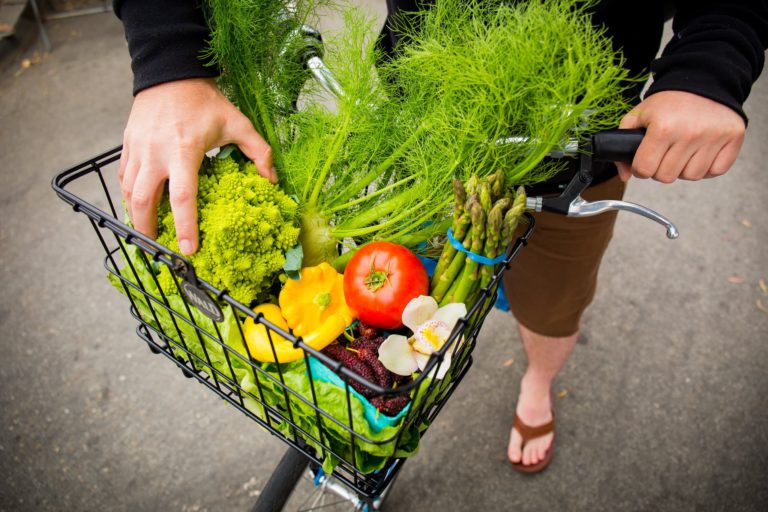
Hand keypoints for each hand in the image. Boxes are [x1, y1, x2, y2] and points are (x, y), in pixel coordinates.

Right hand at [118, 78, 276, 254]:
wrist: (170, 71)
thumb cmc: (205, 100)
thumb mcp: (237, 122)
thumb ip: (258, 150)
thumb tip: (271, 180)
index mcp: (184, 150)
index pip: (182, 197)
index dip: (185, 226)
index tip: (188, 248)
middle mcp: (156, 153)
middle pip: (144, 201)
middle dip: (149, 228)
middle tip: (160, 247)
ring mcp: (138, 149)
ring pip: (129, 191)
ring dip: (136, 215)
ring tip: (148, 232)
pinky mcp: (127, 145)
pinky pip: (123, 177)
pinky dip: (128, 195)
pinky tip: (138, 206)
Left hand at [616, 91, 745, 183]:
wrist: (703, 80)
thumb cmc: (669, 102)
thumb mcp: (639, 115)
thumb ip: (623, 144)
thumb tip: (625, 175)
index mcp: (663, 128)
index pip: (645, 169)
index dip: (641, 167)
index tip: (645, 159)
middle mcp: (690, 133)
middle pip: (666, 177)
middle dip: (661, 168)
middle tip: (664, 152)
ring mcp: (714, 137)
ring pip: (691, 176)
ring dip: (684, 168)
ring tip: (683, 150)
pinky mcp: (732, 138)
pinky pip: (715, 171)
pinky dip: (707, 167)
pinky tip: (700, 152)